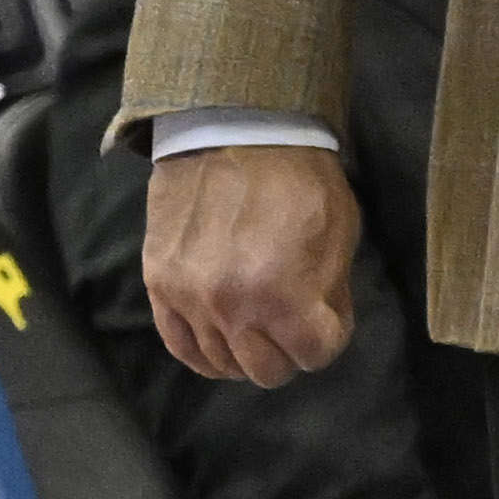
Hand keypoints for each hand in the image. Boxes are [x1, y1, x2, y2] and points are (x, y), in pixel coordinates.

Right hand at [143, 142, 359, 386]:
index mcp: (283, 296)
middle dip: (288, 352)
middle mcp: (232, 307)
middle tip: (290, 325)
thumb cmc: (299, 177)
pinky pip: (179, 344)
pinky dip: (203, 352)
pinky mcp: (159, 284)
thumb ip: (329, 291)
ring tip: (255, 327)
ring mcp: (190, 298)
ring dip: (245, 351)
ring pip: (222, 363)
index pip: (315, 355)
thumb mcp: (339, 234)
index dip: (327, 337)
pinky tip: (219, 341)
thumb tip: (318, 323)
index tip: (326, 317)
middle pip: (266, 370)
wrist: (234, 128)